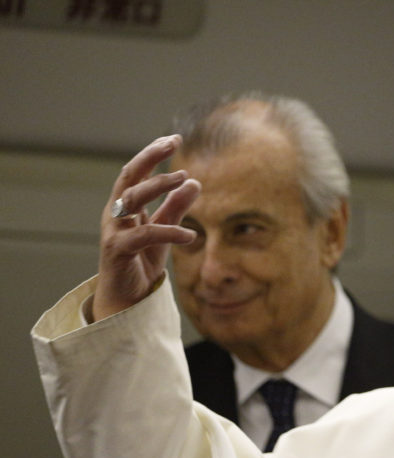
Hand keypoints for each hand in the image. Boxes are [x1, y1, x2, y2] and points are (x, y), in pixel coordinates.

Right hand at [94, 135, 200, 320]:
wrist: (126, 299)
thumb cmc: (141, 262)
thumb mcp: (163, 230)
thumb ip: (175, 207)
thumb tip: (195, 182)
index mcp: (124, 206)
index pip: (136, 172)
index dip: (152, 154)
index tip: (173, 138)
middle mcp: (115, 214)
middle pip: (129, 177)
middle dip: (150, 157)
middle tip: (173, 145)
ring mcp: (113, 231)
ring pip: (132, 199)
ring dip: (159, 186)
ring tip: (185, 179)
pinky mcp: (118, 250)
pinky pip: (145, 235)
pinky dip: (169, 232)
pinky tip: (190, 236)